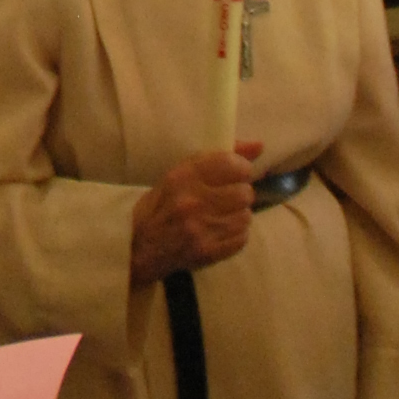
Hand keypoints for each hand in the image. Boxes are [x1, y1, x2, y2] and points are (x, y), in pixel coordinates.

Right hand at [130, 144, 260, 283]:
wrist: (139, 248)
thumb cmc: (160, 206)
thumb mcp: (179, 174)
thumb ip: (218, 158)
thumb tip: (259, 146)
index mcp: (183, 177)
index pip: (231, 164)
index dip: (241, 169)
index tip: (235, 174)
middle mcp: (193, 201)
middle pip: (244, 192)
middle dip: (240, 194)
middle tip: (227, 198)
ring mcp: (201, 229)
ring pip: (246, 216)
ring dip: (238, 215)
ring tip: (222, 216)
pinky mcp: (209, 252)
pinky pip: (242, 238)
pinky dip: (235, 234)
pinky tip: (220, 231)